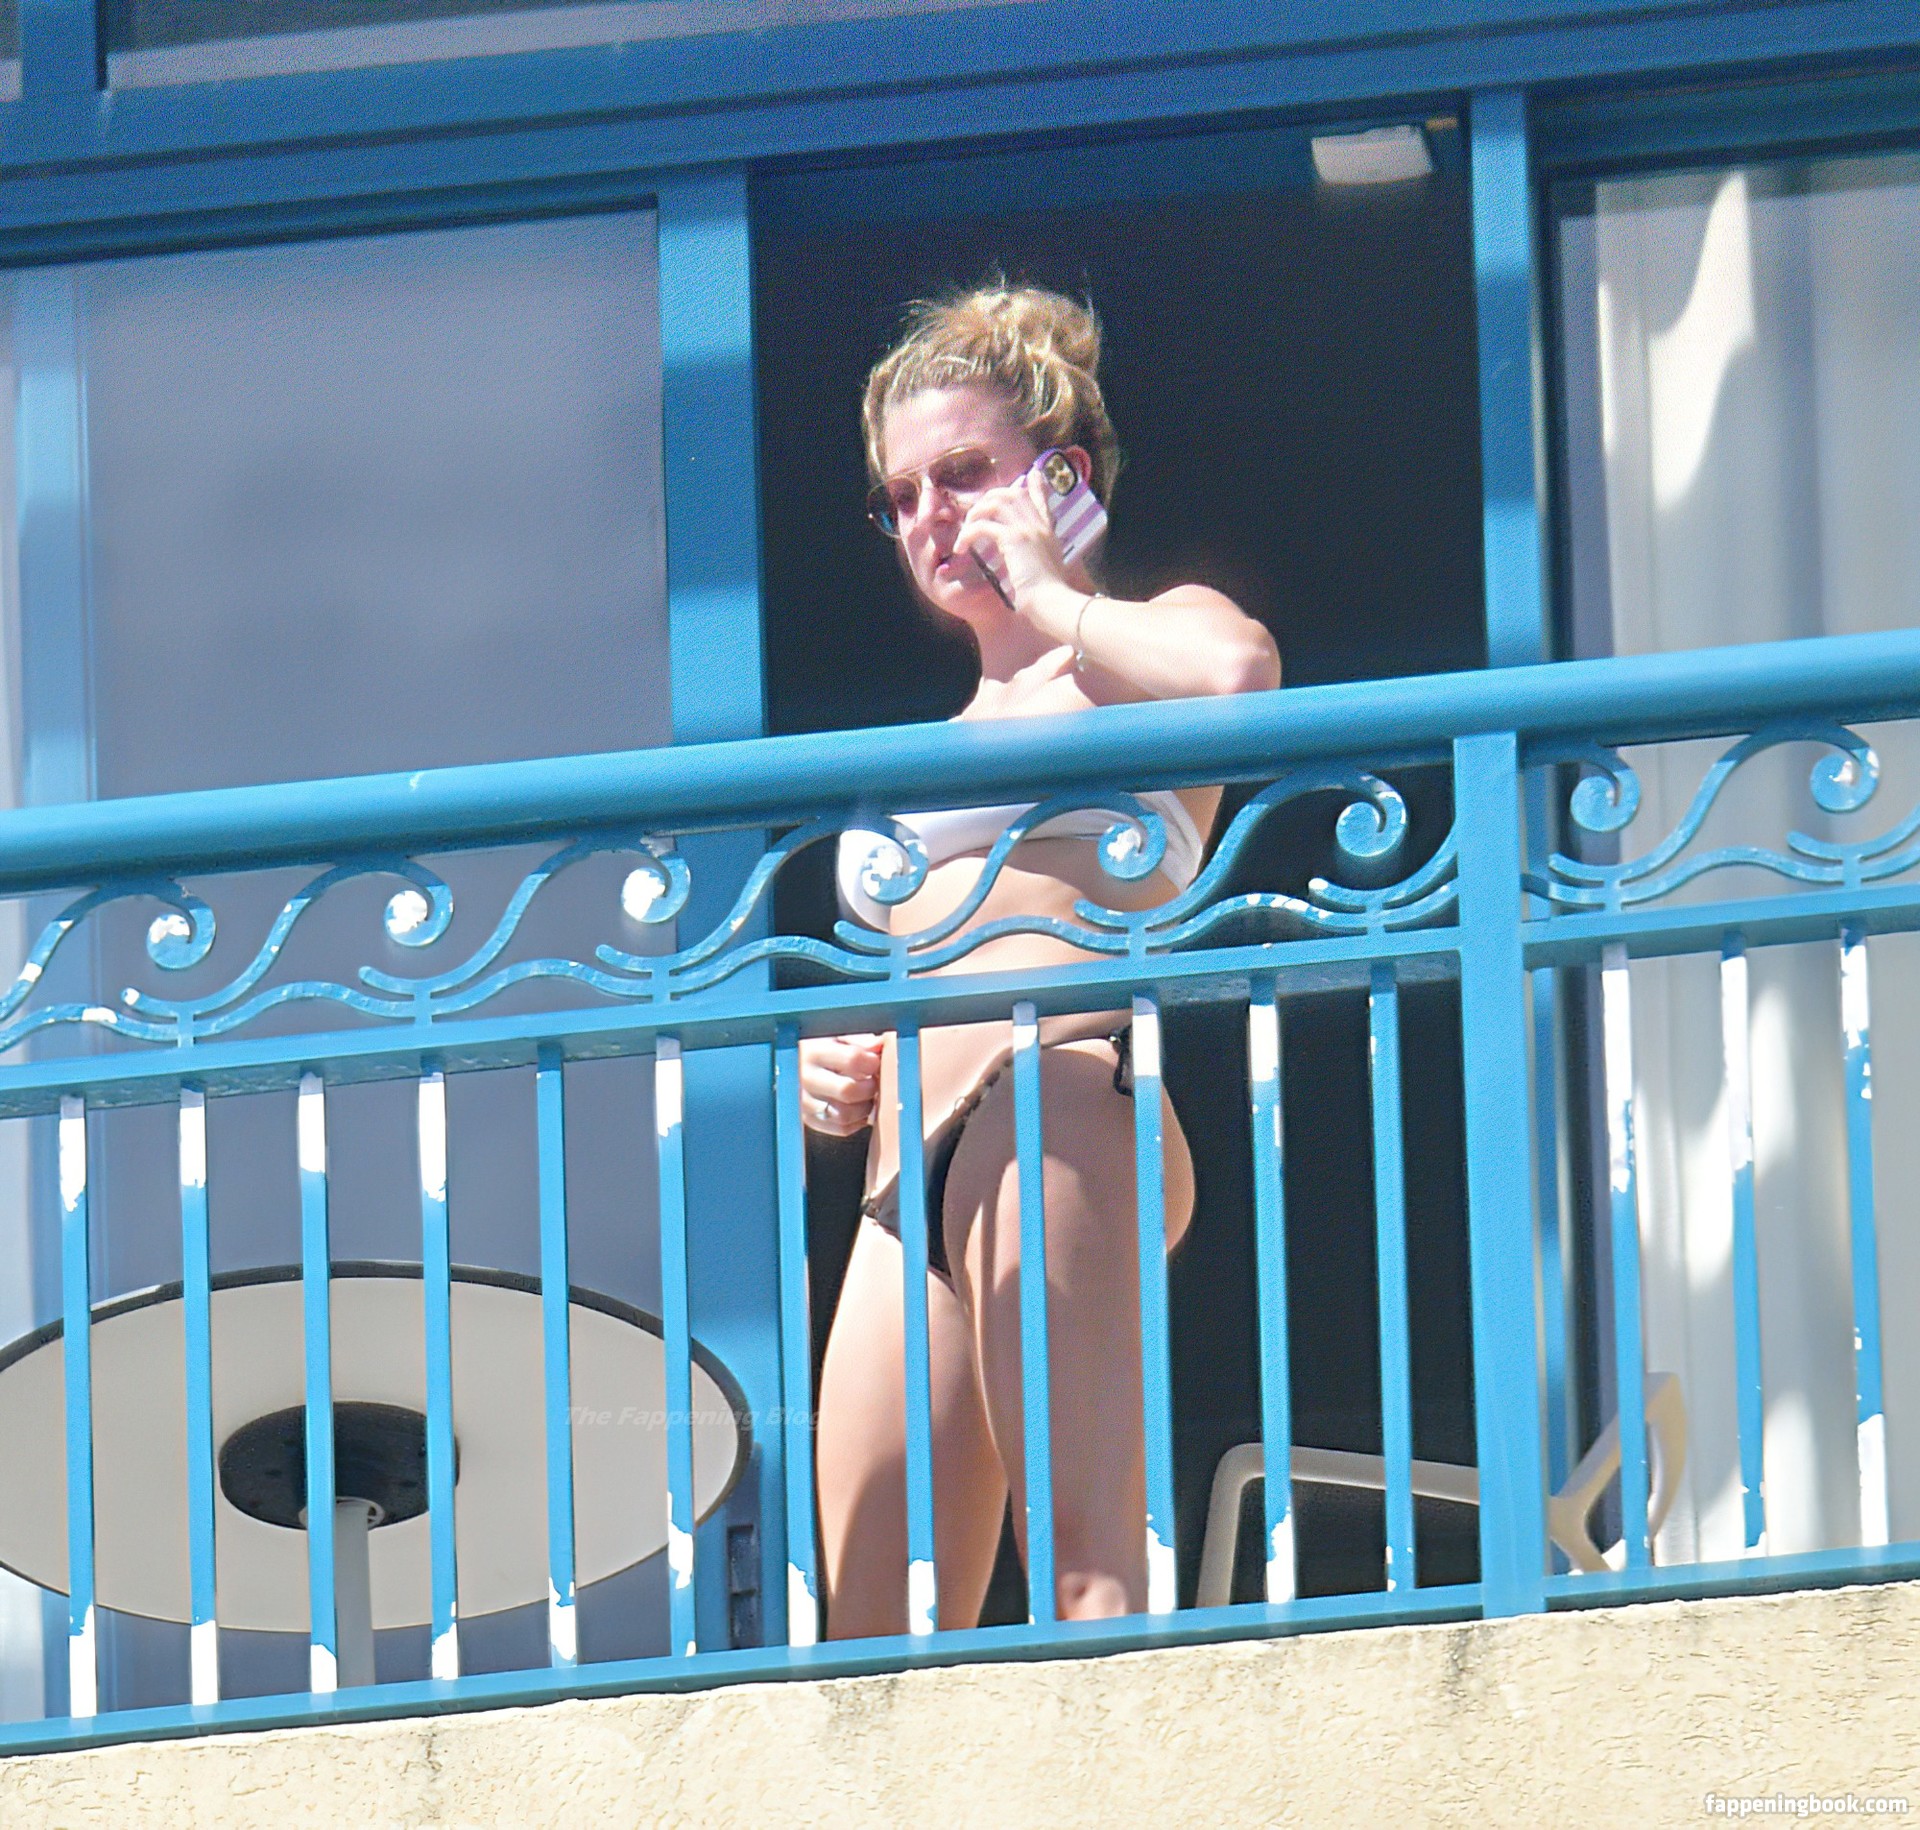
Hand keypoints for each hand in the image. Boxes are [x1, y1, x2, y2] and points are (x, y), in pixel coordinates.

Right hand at [799, 1033, 884, 1135]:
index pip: (852, 1060)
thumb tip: (879, 1044)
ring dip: (865, 1107)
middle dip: (869, 1088)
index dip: (871, 1062)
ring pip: (844, 1114)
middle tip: (874, 1081)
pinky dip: (857, 1121)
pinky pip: (841, 1128)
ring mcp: (805, 1101)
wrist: (798, 1062)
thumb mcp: (837, 1036)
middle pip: (847, 1091)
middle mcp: (805, 1078)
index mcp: (813, 1052)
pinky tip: (860, 1106)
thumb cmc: (823, 1046)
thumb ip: (859, 1039)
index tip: (875, 1061)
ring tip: (868, 1095)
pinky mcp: (809, 1119)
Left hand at [955, 469, 1074, 613]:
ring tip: (965, 534)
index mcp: (1048, 533)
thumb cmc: (1049, 597)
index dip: (1037, 485)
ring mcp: (1027, 529)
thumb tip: (1030, 565)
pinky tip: (961, 549)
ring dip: (975, 515)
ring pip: (995, 503)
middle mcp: (1039, 525)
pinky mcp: (1013, 539)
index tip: (1033, 474)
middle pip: (1012, 493)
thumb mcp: (1049, 572)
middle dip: (989, 499)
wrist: (1053, 603)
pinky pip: (982, 526)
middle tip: (974, 516)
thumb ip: (1040, 560)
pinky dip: (967, 535)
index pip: (1042, 500)